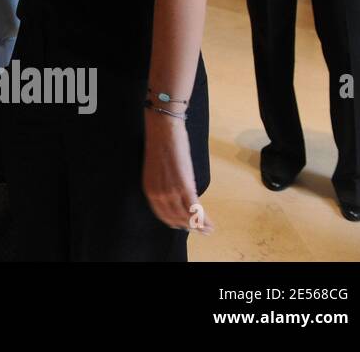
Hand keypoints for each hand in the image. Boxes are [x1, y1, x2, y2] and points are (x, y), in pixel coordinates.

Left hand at [142, 110, 212, 233]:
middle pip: (176, 219)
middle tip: (201, 231)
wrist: (164, 129)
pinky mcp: (184, 185)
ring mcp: (171, 191)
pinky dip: (204, 219)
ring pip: (187, 216)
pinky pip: (195, 208)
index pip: (163, 215)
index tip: (185, 228)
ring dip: (199, 226)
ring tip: (208, 229)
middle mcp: (158, 194)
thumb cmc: (162, 145)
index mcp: (149, 189)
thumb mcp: (158, 170)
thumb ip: (164, 185)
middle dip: (190, 227)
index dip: (176, 224)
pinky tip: (210, 224)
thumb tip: (177, 195)